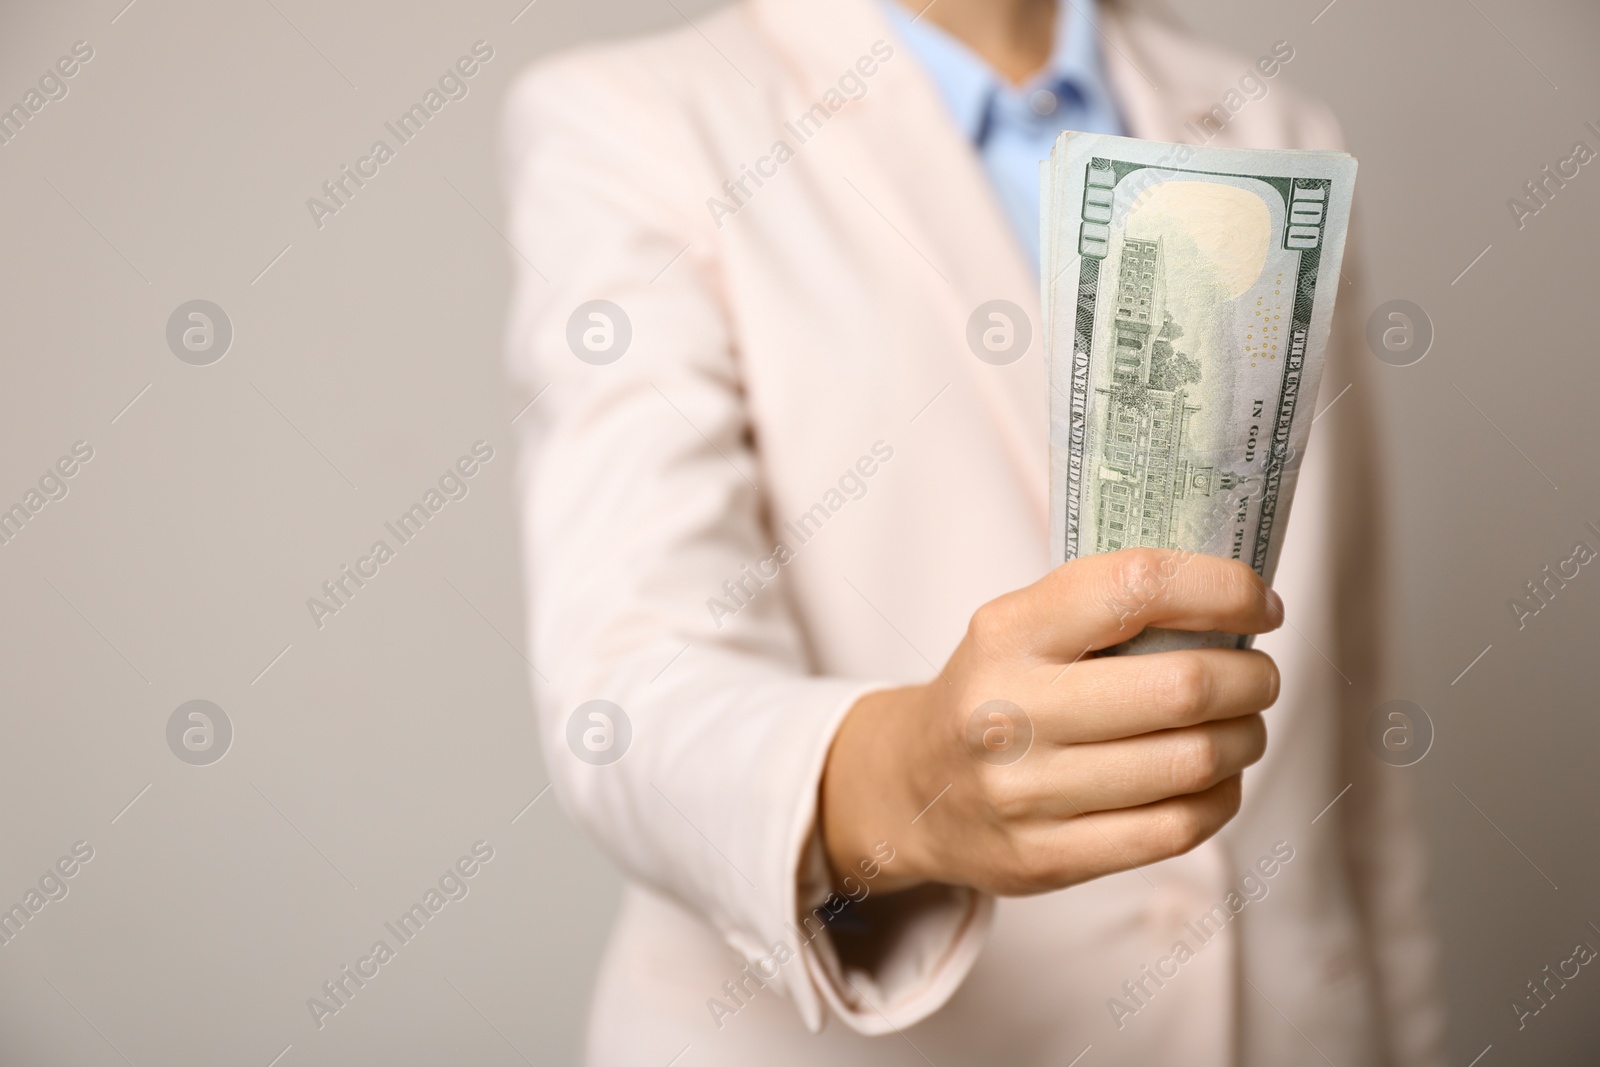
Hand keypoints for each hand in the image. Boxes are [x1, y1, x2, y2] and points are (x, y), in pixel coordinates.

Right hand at [819, 548, 1283, 895]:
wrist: (913, 789)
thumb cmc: (995, 692)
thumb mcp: (1020, 626)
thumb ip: (1107, 607)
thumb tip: (1238, 598)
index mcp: (1008, 632)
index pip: (1136, 587)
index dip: (1221, 588)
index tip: (1259, 602)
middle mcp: (1010, 709)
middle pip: (1183, 687)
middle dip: (1250, 678)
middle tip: (1258, 676)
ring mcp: (1025, 791)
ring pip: (1192, 762)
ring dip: (1245, 740)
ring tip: (1243, 728)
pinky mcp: (1046, 857)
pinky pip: (1175, 829)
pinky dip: (1220, 799)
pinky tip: (1215, 780)